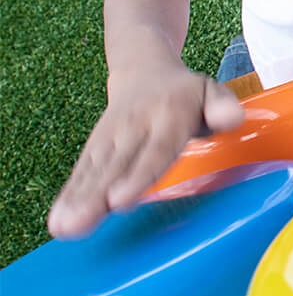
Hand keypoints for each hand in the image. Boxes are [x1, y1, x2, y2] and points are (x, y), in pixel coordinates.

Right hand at [46, 62, 243, 239]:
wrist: (145, 69)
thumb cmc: (187, 94)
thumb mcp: (211, 91)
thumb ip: (222, 106)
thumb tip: (233, 119)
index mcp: (170, 114)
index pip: (156, 148)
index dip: (138, 174)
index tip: (120, 200)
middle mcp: (136, 124)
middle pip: (118, 164)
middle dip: (98, 195)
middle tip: (82, 222)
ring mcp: (112, 135)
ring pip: (95, 169)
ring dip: (79, 199)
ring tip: (65, 227)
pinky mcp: (95, 146)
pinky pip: (82, 170)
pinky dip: (69, 194)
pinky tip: (57, 220)